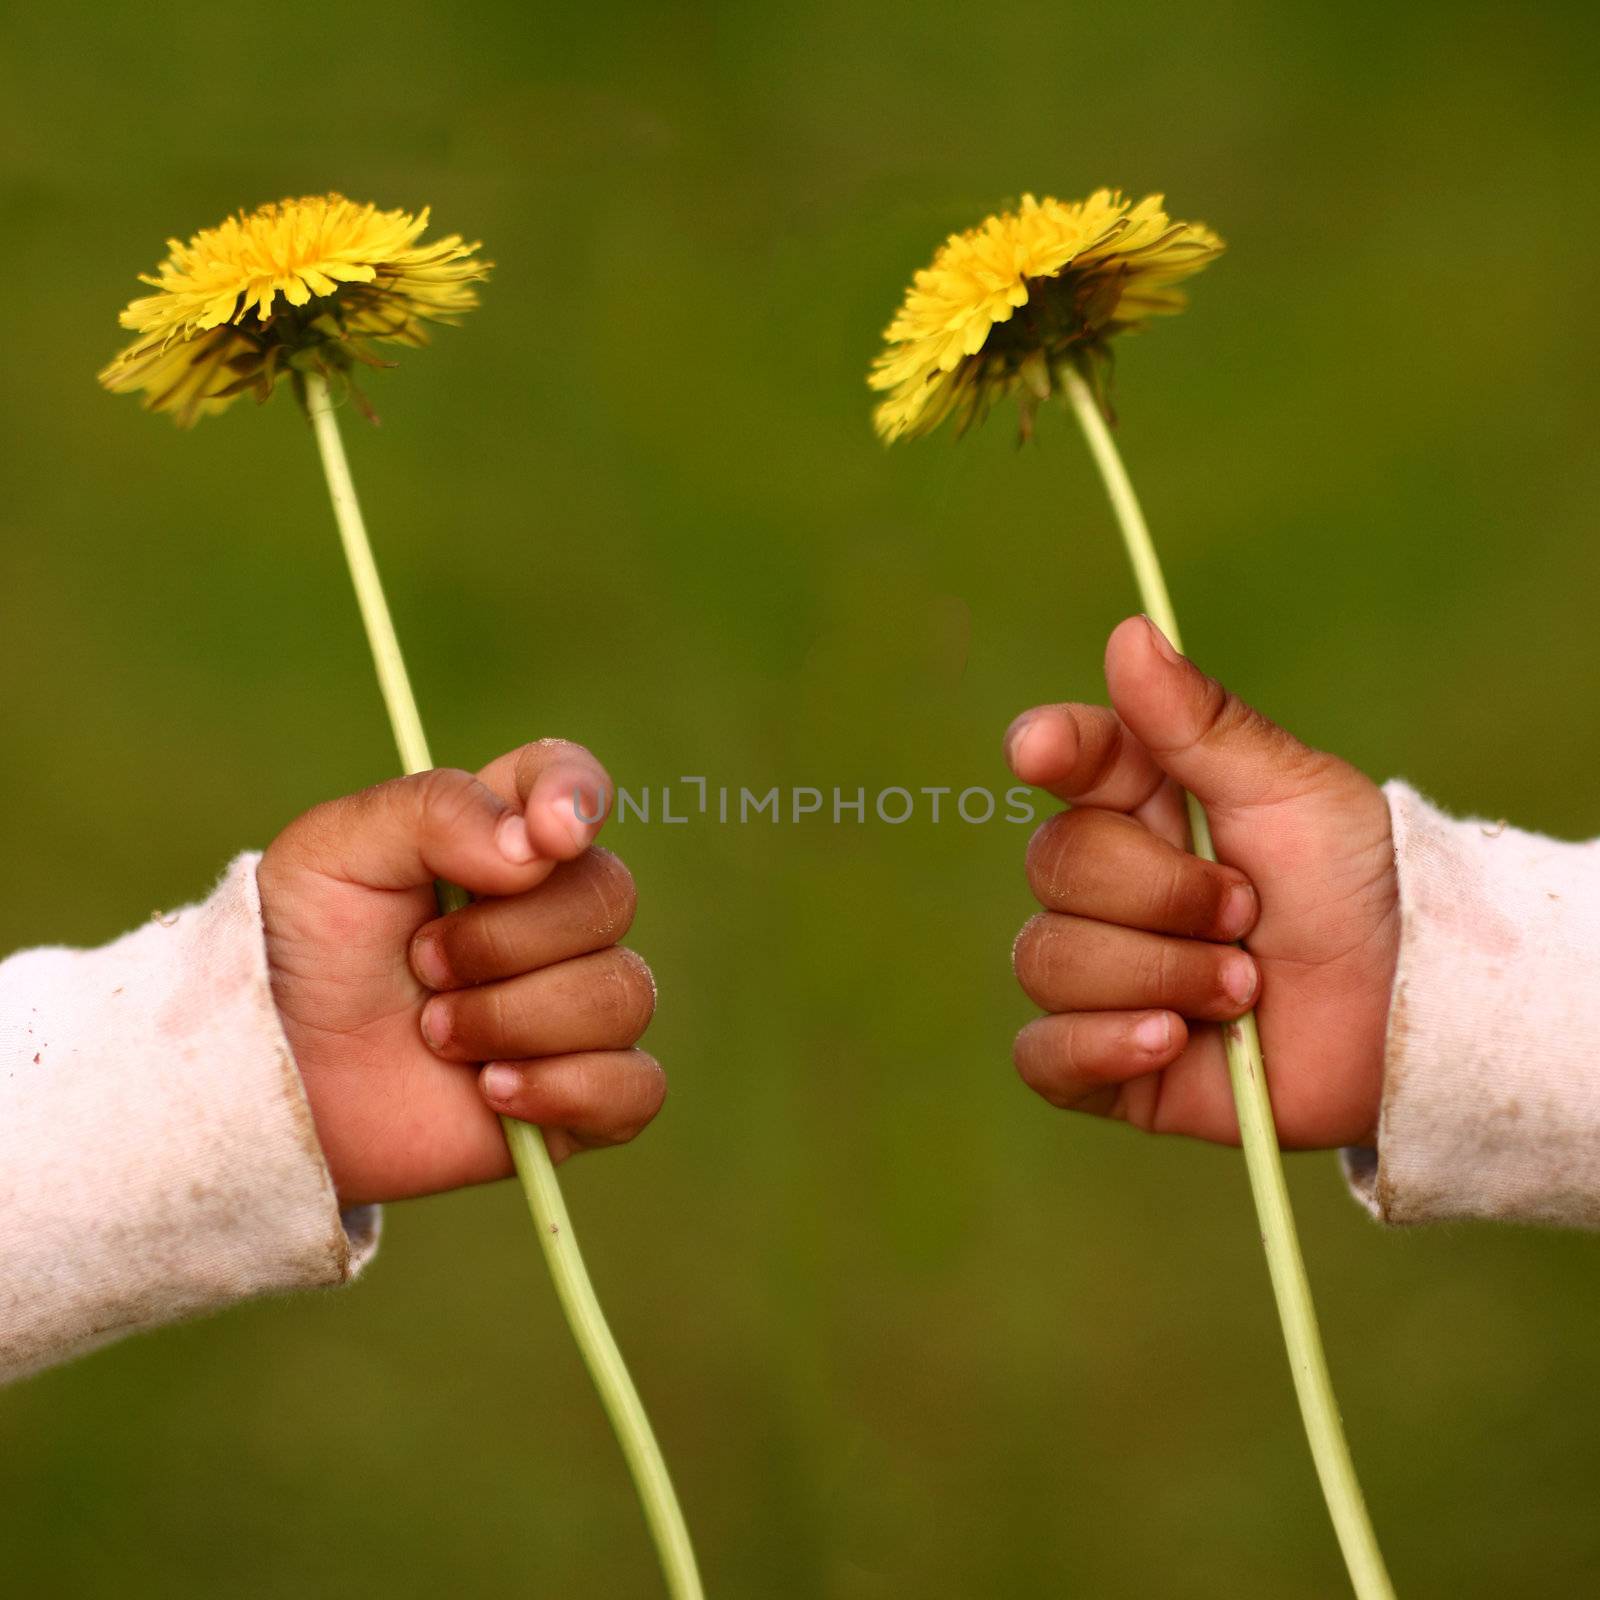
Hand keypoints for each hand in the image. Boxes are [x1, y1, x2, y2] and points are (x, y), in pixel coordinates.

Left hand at [258, 740, 662, 1205]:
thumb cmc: (301, 957)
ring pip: (622, 993)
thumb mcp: (333, 852)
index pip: (573, 783)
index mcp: (499, 838)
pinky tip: (491, 1093)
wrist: (275, 1086)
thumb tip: (538, 849)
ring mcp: (574, 1006)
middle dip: (506, 940)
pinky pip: (635, 1085)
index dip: (578, 797)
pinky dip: (565, 1089)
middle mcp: (551, 914)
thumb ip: (436, 812)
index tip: (545, 836)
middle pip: (609, 895)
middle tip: (422, 966)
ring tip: (434, 1036)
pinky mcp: (581, 1095)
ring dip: (515, 1019)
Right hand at [1006, 616, 1398, 1148]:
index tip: (1041, 751)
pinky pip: (1043, 1054)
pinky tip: (1168, 1044)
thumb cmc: (1358, 885)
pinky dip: (1098, 1046)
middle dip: (1163, 896)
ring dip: (1159, 976)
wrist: (1411, 1014)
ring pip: (1048, 959)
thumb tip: (1128, 633)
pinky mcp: (1107, 1062)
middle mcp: (1110, 886)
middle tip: (1250, 914)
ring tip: (1246, 992)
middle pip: (1055, 867)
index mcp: (1145, 804)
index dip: (1048, 751)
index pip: (1067, 760)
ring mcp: (1101, 974)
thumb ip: (1201, 723)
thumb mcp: (1290, 792)